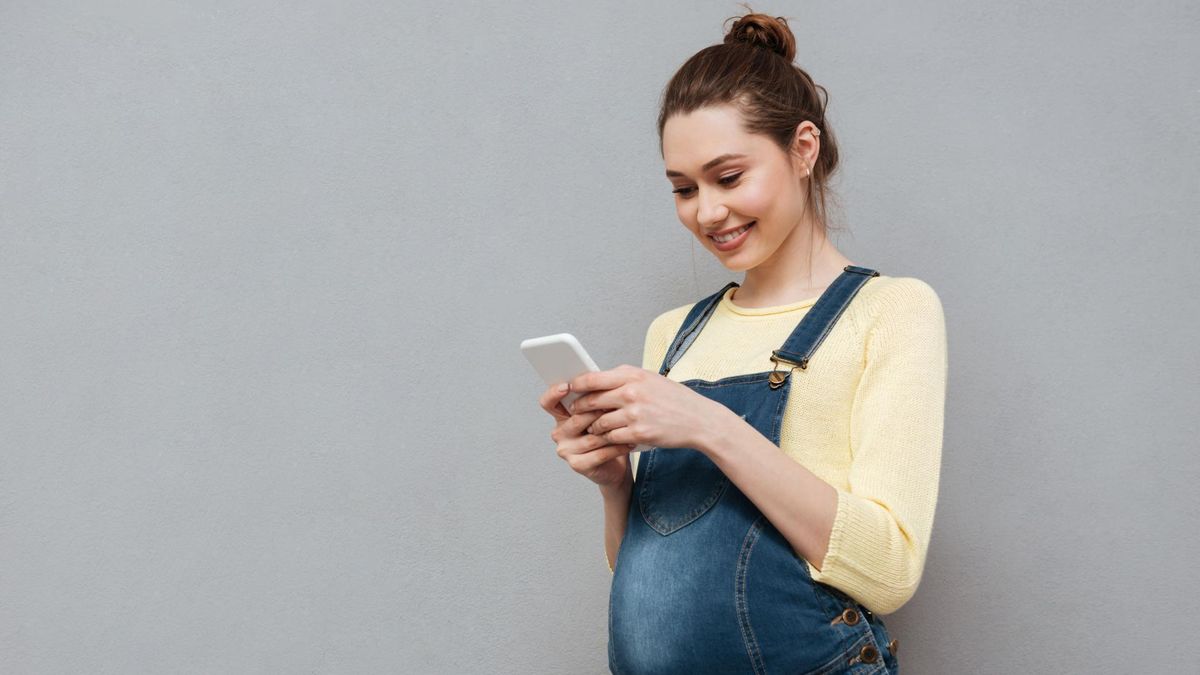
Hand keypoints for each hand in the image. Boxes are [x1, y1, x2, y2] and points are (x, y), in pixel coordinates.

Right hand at [538, 382, 633, 489]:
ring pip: (591, 437)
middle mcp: (560, 433)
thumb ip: (595, 398)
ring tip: (628, 425)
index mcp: (561, 417)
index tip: (567, 386)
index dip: (554, 393)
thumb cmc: (608, 434)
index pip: (548, 402)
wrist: (615, 465)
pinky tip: (627, 442)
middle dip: (598, 412)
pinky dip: (616, 448)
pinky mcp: (578, 465)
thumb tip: (600, 379)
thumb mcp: (600, 413)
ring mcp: (566, 450)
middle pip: (576, 418)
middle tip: (617, 406)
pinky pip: (599, 454)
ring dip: (612, 431)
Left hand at [566, 364, 724, 452]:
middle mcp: (631, 392)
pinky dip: (608, 440)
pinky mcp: (638, 433)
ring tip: (594, 429)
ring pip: (599, 423)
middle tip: (575, 413)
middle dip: (580, 409)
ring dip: (593, 428)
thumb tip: (597, 381)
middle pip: (590, 401)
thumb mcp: (650, 380)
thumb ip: (625, 379)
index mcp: (632, 375)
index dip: (576, 385)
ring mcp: (634, 413)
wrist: (699, 420)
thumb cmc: (674, 399)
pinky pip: (611, 438)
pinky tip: (610, 439)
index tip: (568, 389)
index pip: (592, 378)